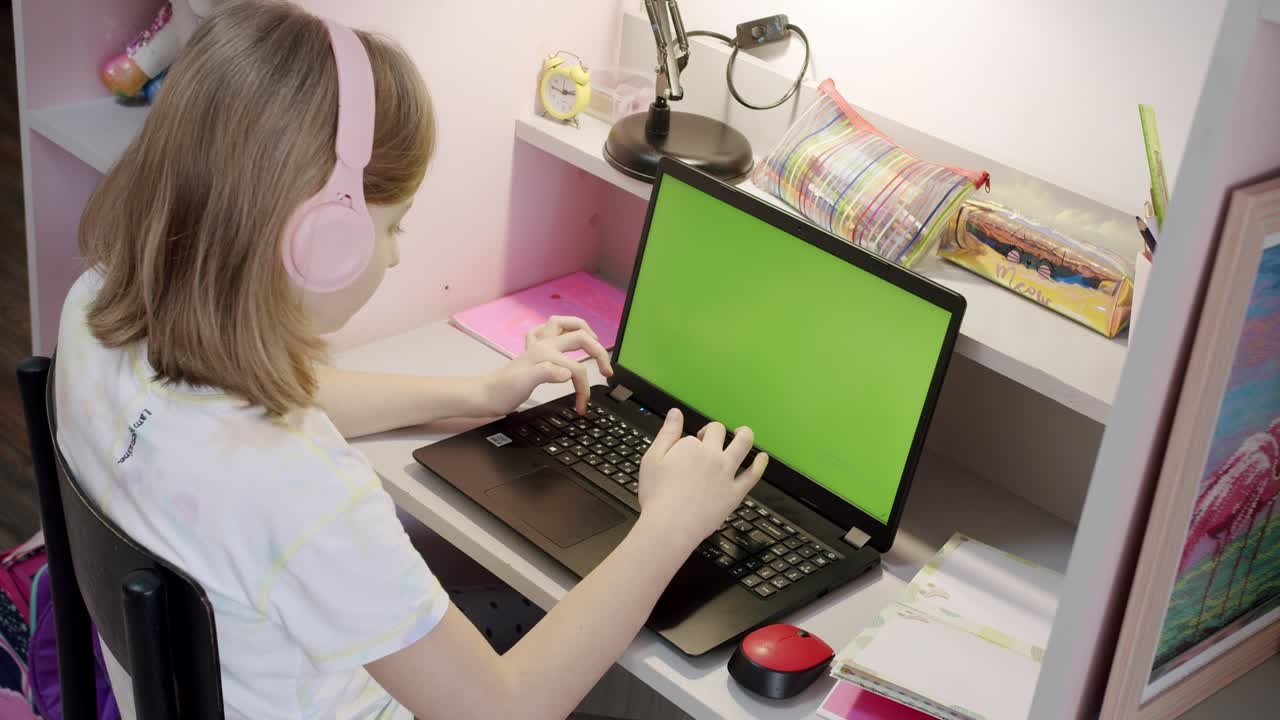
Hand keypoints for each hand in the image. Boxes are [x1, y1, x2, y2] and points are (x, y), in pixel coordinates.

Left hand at [482, 316, 614, 415]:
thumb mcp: (523, 385)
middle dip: (599, 352)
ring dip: (581, 328)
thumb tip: (568, 371)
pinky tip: (560, 341)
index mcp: (546, 353)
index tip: (582, 405)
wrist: (483, 395)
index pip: (577, 368)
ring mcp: (538, 347)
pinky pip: (546, 333)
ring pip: (564, 324)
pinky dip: (557, 333)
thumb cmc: (501, 391)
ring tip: (593, 340)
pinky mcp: (532, 353)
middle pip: (581, 337)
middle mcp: (544, 346)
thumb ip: (546, 373)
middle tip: (607, 371)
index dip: (584, 387)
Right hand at [636, 408, 768, 550]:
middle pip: (719, 432)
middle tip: (707, 440)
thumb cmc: (657, 496)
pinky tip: (763, 458)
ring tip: (743, 432)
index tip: (682, 452)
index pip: (694, 436)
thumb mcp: (652, 458)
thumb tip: (676, 413)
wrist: (669, 526)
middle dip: (713, 432)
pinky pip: (753, 475)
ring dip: (745, 434)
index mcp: (692, 446)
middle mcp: (713, 456)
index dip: (689, 442)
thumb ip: (667, 433)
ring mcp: (726, 474)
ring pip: (743, 444)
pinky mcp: (735, 493)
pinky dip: (760, 464)